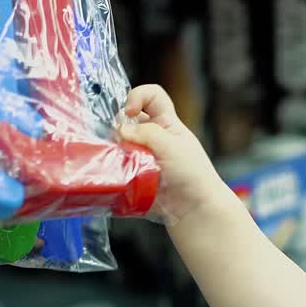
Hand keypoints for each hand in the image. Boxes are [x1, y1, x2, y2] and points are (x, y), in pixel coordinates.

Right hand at [117, 85, 229, 224]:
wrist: (194, 210)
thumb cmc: (193, 174)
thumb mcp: (172, 145)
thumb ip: (146, 133)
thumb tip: (120, 131)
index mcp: (166, 123)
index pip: (151, 96)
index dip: (138, 96)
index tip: (129, 112)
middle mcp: (152, 138)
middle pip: (127, 121)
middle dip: (119, 128)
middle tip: (121, 142)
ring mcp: (140, 157)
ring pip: (117, 145)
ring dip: (114, 151)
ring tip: (118, 161)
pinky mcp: (132, 177)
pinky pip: (115, 168)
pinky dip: (112, 170)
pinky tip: (114, 176)